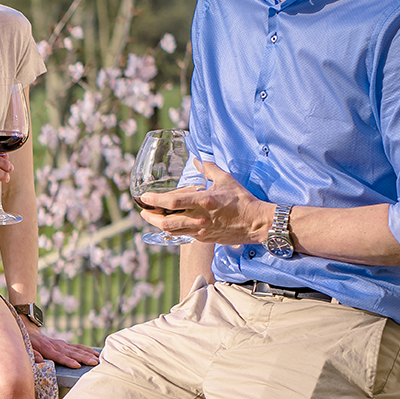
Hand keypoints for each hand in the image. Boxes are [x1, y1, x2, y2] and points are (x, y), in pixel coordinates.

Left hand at [23, 323, 98, 368]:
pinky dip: (87, 350)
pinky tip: (95, 353)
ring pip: (77, 349)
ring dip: (88, 354)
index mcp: (47, 349)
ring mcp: (62, 344)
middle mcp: (57, 346)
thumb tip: (40, 360)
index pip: (59, 356)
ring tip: (98, 359)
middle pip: (72, 353)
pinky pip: (78, 347)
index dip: (68, 361)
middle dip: (84, 358)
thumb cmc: (28, 344)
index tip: (77, 365)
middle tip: (95, 363)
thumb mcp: (26, 349)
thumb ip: (32, 354)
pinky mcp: (65, 344)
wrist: (30, 333)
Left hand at [138, 161, 272, 244]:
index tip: (144, 197)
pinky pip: (183, 235)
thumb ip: (208, 169)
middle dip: (150, 217)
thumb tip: (196, 160)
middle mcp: (199, 218)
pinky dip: (173, 230)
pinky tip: (170, 225)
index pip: (172, 202)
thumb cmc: (243, 200)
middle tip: (143, 211)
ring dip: (159, 225)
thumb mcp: (226, 179)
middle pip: (166, 222)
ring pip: (172, 231)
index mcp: (203, 202)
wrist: (257, 223)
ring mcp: (200, 231)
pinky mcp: (204, 238)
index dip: (155, 200)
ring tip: (152, 218)